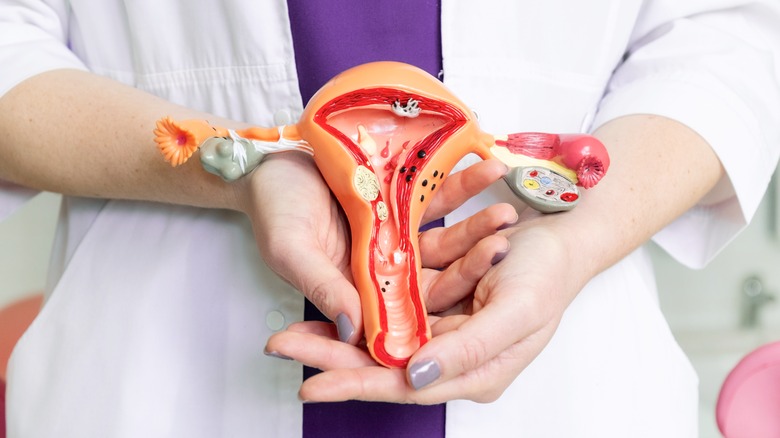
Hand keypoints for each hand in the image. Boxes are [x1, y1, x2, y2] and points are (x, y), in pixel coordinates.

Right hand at [242, 152, 514, 343]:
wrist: (270, 163)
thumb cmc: (274, 209)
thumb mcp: (292, 252)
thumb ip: (324, 288)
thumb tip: (355, 331)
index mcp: (359, 293)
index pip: (408, 312)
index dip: (444, 305)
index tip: (482, 293)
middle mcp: (384, 270)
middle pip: (438, 276)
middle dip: (473, 262)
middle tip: (504, 244)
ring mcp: (396, 237)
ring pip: (446, 239)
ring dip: (477, 224)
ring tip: (508, 208)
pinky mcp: (402, 203)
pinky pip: (437, 198)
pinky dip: (462, 184)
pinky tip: (487, 166)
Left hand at [263, 211, 587, 403]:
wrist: (562, 235)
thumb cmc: (548, 274)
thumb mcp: (517, 312)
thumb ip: (469, 350)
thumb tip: (415, 376)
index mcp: (474, 371)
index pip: (404, 386)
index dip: (355, 385)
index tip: (311, 385)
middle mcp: (453, 358)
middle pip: (383, 366)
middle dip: (331, 360)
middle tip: (284, 349)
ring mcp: (442, 331)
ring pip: (379, 340)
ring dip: (337, 335)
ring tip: (293, 333)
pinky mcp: (436, 304)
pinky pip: (390, 311)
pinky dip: (360, 306)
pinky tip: (330, 302)